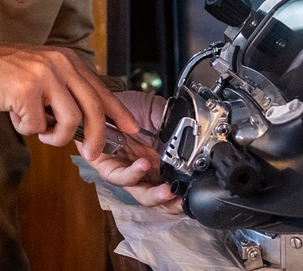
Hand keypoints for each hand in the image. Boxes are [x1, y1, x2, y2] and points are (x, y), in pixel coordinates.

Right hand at [0, 43, 138, 159]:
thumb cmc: (6, 73)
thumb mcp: (44, 72)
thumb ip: (65, 89)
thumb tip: (87, 121)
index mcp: (68, 60)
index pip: (100, 89)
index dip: (118, 112)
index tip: (132, 129)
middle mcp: (61, 64)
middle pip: (93, 108)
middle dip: (97, 137)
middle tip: (91, 154)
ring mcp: (45, 76)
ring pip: (70, 121)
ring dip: (56, 136)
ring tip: (40, 132)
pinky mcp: (27, 90)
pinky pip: (38, 125)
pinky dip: (27, 128)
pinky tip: (16, 116)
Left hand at [80, 91, 181, 212]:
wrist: (110, 99)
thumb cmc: (133, 108)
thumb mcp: (159, 113)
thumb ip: (174, 127)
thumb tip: (191, 140)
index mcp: (161, 162)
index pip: (174, 186)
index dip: (183, 195)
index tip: (194, 194)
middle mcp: (145, 171)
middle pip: (159, 197)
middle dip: (171, 203)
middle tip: (180, 198)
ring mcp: (127, 171)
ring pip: (142, 193)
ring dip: (156, 195)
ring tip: (167, 188)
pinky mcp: (107, 168)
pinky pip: (120, 178)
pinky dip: (134, 174)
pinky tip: (143, 165)